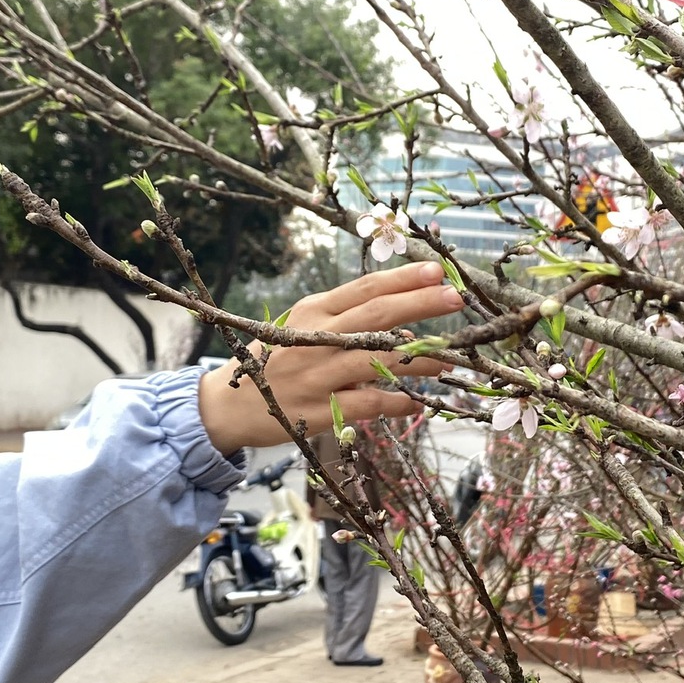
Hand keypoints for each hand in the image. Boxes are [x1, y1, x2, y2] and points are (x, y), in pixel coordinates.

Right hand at [198, 262, 463, 454]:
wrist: (227, 405)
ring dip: (417, 359)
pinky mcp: (315, 411)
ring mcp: (314, 375)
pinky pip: (365, 405)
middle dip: (420, 305)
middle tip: (457, 299)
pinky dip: (394, 403)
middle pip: (375, 316)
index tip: (438, 271)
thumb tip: (403, 315)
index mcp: (313, 310)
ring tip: (450, 360)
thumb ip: (345, 319)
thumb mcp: (302, 327)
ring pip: (375, 360)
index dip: (403, 279)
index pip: (365, 288)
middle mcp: (313, 337)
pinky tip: (416, 403)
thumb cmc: (276, 359)